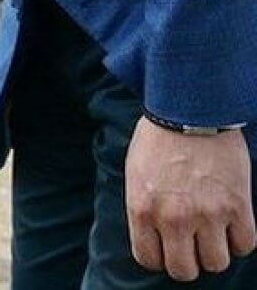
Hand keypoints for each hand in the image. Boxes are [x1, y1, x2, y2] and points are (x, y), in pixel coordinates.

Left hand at [125, 117, 255, 280]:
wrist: (189, 110)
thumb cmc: (158, 140)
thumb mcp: (136, 175)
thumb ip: (143, 209)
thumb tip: (153, 236)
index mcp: (142, 209)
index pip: (149, 260)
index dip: (159, 257)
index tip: (166, 246)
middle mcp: (173, 218)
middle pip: (184, 271)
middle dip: (188, 262)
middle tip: (191, 245)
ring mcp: (208, 214)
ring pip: (216, 263)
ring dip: (215, 252)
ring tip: (212, 233)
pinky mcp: (237, 206)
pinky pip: (245, 245)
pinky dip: (240, 239)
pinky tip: (232, 223)